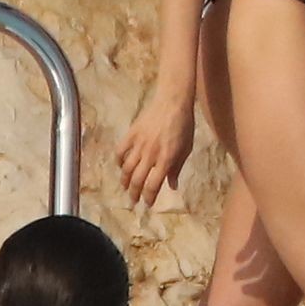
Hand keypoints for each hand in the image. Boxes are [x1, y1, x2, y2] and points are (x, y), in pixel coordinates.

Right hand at [117, 91, 194, 207]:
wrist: (173, 102)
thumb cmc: (184, 126)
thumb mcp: (186, 149)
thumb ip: (177, 168)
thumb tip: (172, 187)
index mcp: (166, 159)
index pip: (153, 185)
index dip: (149, 197)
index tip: (147, 203)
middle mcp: (150, 154)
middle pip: (137, 180)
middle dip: (134, 194)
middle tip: (133, 201)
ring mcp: (139, 144)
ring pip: (126, 168)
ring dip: (125, 181)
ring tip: (125, 187)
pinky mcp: (131, 134)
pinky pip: (120, 151)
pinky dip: (118, 161)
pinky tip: (120, 166)